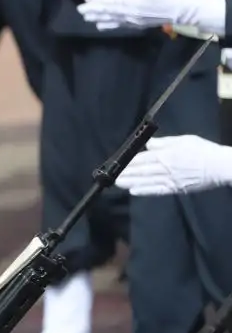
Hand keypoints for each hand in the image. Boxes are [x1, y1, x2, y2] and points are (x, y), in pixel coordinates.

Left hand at [79, 0, 226, 33]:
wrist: (179, 8)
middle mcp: (129, 11)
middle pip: (106, 11)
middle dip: (92, 10)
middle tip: (79, 10)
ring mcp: (131, 20)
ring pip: (110, 19)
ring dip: (96, 18)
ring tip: (86, 17)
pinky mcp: (135, 25)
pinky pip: (118, 26)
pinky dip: (108, 25)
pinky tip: (99, 26)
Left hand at [116, 135, 231, 195]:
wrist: (220, 166)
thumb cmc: (203, 150)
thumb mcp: (184, 140)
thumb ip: (165, 142)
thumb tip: (149, 144)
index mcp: (167, 154)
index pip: (144, 158)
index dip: (130, 161)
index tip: (118, 162)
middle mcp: (166, 167)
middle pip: (142, 170)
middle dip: (126, 173)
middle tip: (111, 175)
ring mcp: (170, 179)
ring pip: (147, 181)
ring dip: (131, 182)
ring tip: (118, 183)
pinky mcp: (176, 188)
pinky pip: (158, 190)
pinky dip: (145, 191)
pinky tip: (134, 191)